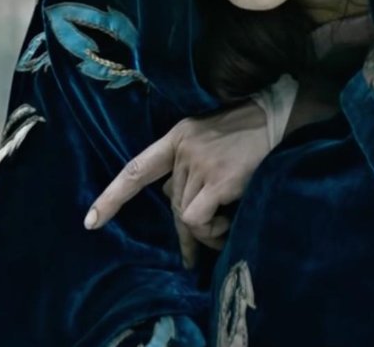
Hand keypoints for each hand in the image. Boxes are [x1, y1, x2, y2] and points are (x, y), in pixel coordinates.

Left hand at [84, 103, 271, 267]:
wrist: (282, 117)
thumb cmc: (251, 135)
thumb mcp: (210, 142)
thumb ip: (190, 169)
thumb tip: (180, 211)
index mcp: (177, 137)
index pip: (136, 169)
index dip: (112, 197)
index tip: (91, 222)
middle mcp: (183, 150)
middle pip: (171, 205)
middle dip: (184, 232)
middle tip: (194, 256)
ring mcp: (199, 163)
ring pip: (185, 216)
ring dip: (205, 231)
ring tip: (228, 224)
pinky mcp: (218, 180)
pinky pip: (199, 220)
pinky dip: (211, 233)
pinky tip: (229, 225)